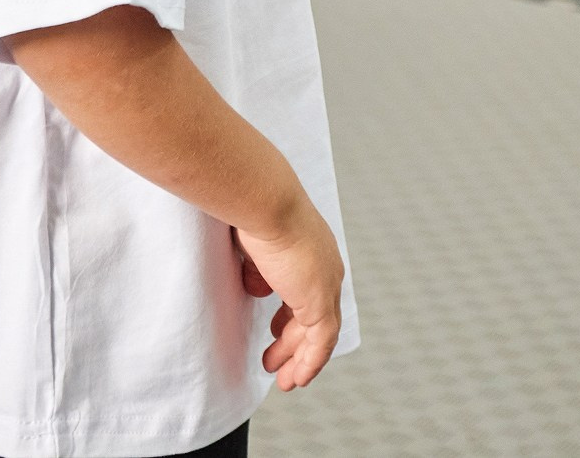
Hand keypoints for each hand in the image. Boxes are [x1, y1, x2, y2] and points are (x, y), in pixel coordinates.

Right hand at [233, 200, 344, 390]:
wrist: (266, 201)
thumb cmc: (254, 209)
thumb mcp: (253, 244)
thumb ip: (258, 268)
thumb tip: (258, 288)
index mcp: (312, 251)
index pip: (307, 291)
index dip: (292, 315)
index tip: (277, 330)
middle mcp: (326, 268)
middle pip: (316, 316)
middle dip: (294, 341)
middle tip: (276, 359)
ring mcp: (326, 285)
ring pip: (320, 333)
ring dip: (301, 358)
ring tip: (285, 378)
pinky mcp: (320, 301)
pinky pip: (321, 342)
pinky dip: (311, 362)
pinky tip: (298, 378)